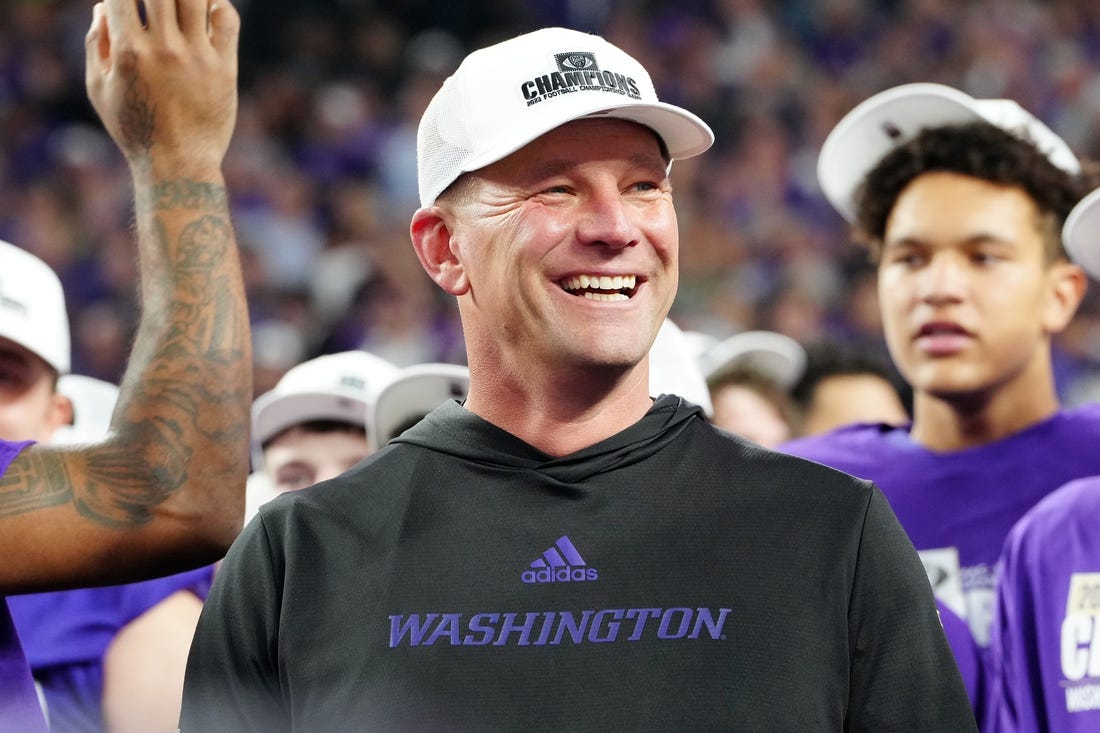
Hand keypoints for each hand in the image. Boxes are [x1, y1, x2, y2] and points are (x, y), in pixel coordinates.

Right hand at [85, 0, 239, 175]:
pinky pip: (227, 19)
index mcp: (128, 52)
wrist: (178, 165)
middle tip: (156, 6)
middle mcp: (164, 49)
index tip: (129, 4)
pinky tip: (207, 9)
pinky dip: (217, 3)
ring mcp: (197, 57)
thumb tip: (104, 5)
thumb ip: (98, 43)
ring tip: (181, 4)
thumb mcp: (100, 89)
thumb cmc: (134, 129)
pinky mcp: (225, 67)